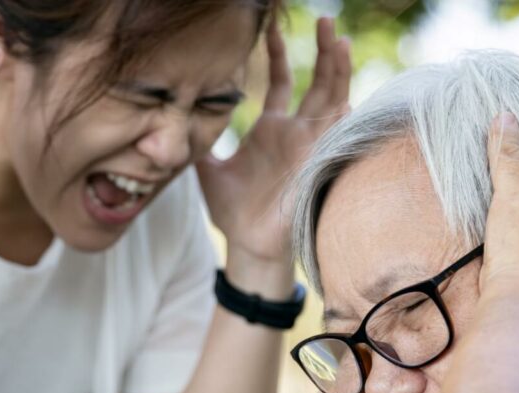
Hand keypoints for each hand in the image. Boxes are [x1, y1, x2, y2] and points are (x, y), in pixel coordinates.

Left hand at [197, 17, 350, 268]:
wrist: (247, 244)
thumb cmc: (232, 211)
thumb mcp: (207, 168)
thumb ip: (197, 141)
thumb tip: (171, 122)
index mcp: (270, 129)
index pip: (280, 82)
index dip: (277, 54)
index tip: (272, 27)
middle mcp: (294, 133)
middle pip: (315, 82)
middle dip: (322, 51)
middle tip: (326, 19)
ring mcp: (308, 148)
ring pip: (331, 102)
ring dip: (337, 73)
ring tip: (340, 42)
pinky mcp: (314, 166)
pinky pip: (334, 138)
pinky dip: (341, 118)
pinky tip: (346, 96)